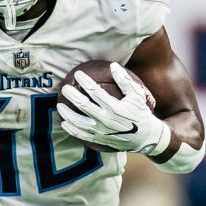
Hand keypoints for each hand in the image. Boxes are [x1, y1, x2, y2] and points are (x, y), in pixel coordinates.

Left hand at [56, 62, 170, 154]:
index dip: (85, 82)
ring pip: (79, 122)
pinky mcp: (100, 139)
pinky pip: (82, 135)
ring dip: (67, 114)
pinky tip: (65, 123)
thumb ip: (125, 81)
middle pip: (84, 106)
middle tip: (65, 88)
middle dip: (72, 96)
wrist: (145, 137)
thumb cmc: (140, 112)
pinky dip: (72, 130)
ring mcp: (102, 131)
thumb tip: (113, 65)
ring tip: (59, 106)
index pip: (95, 92)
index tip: (78, 74)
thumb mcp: (137, 95)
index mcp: (115, 107)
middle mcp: (107, 120)